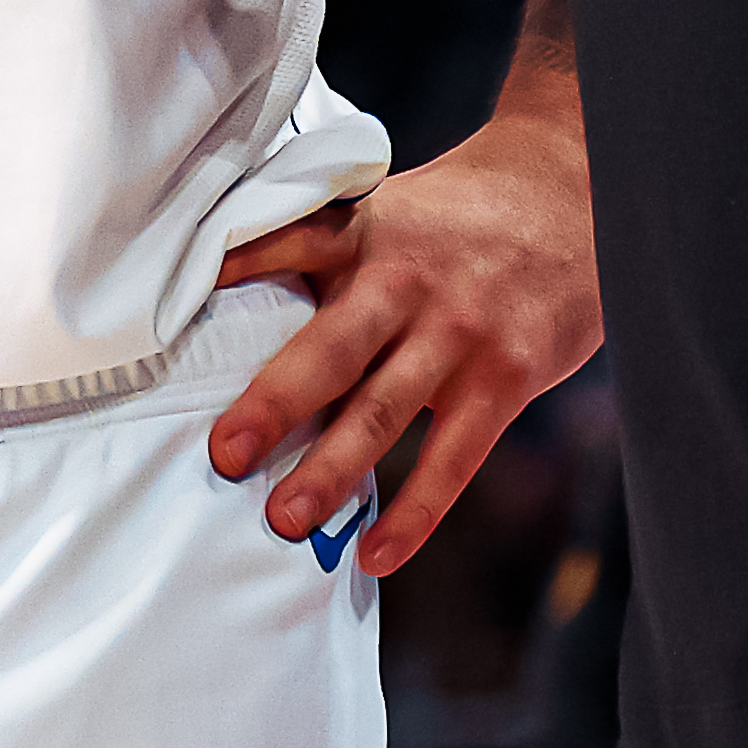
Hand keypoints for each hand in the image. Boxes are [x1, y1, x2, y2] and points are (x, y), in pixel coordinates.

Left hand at [205, 111, 604, 575]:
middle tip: (224, 454)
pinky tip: (379, 554)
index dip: (233, 275)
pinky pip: (455, 457)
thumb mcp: (392, 207)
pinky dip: (416, 511)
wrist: (575, 193)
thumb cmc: (462, 214)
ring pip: (386, 410)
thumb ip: (328, 255)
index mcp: (367, 231)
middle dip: (274, 404)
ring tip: (284, 521)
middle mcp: (407, 281)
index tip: (172, 318)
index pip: (289, 247)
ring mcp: (460, 332)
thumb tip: (230, 308)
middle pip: (331, 348)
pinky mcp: (506, 377)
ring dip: (333, 470)